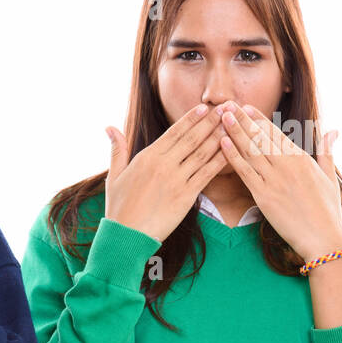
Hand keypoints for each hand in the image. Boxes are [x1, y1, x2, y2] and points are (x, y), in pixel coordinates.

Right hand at [104, 103, 228, 241]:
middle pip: (192, 138)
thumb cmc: (119, 207)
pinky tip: (231, 152)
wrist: (126, 235)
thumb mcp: (114, 175)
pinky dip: (220, 161)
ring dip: (219, 137)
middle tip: (226, 109)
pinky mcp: (186, 196)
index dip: (191, 119)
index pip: (174, 132)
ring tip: (232, 125)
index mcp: (147, 157)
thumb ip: (117, 149)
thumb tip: (109, 127)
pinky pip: (207, 174)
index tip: (205, 107)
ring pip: (203, 153)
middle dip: (211, 122)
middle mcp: (163, 165)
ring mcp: (176, 180)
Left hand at [217, 102, 341, 259]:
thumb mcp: (330, 177)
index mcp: (302, 159)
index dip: (258, 119)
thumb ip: (327, 152)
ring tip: (221, 116)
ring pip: (250, 150)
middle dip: (242, 119)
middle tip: (226, 104)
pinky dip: (232, 156)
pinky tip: (222, 143)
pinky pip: (244, 172)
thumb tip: (333, 131)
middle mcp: (287, 165)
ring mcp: (274, 180)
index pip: (276, 133)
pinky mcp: (264, 196)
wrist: (323, 238)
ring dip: (234, 131)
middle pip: (260, 137)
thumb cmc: (327, 210)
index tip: (245, 107)